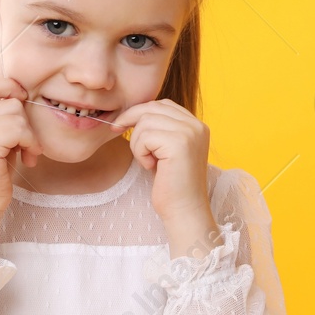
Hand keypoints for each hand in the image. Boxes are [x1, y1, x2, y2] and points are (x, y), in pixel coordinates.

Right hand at [0, 78, 39, 218]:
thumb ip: (4, 118)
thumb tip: (24, 95)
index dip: (11, 89)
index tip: (23, 107)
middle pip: (10, 101)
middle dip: (27, 122)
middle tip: (28, 144)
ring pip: (17, 114)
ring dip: (30, 135)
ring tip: (28, 153)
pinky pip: (18, 130)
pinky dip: (30, 143)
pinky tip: (28, 158)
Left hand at [109, 99, 213, 228]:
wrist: (184, 210)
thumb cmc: (172, 185)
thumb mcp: (167, 151)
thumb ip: (161, 130)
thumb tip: (132, 113)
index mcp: (197, 126)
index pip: (163, 104)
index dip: (140, 111)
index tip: (122, 124)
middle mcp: (196, 125)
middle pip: (152, 108)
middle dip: (130, 119)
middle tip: (117, 130)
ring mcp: (190, 133)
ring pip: (145, 121)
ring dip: (137, 143)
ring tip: (148, 162)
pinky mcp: (179, 143)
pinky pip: (145, 137)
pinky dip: (140, 153)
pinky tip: (151, 167)